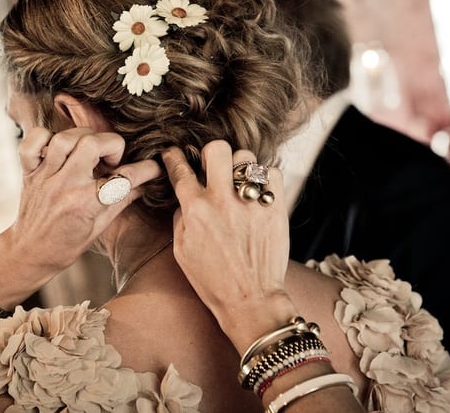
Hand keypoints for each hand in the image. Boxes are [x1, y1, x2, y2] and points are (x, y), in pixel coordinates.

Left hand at [0, 127, 160, 306]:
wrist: (30, 253)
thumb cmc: (66, 244)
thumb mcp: (100, 226)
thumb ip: (123, 199)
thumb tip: (147, 182)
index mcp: (85, 203)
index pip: (124, 177)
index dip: (146, 169)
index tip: (153, 167)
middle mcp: (65, 185)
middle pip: (92, 143)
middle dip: (111, 144)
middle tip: (111, 161)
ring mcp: (45, 176)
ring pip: (65, 137)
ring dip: (83, 138)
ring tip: (88, 152)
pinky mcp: (29, 171)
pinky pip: (33, 142)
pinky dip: (44, 137)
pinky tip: (57, 148)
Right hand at [162, 140, 296, 353]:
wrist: (250, 300)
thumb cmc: (213, 280)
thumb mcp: (182, 250)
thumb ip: (181, 217)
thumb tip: (186, 195)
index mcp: (195, 210)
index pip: (180, 170)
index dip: (173, 157)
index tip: (174, 153)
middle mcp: (222, 202)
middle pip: (217, 149)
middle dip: (212, 154)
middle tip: (214, 168)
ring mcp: (251, 204)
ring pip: (246, 158)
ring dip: (240, 168)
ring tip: (239, 184)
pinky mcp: (275, 209)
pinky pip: (272, 174)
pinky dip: (265, 180)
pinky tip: (258, 195)